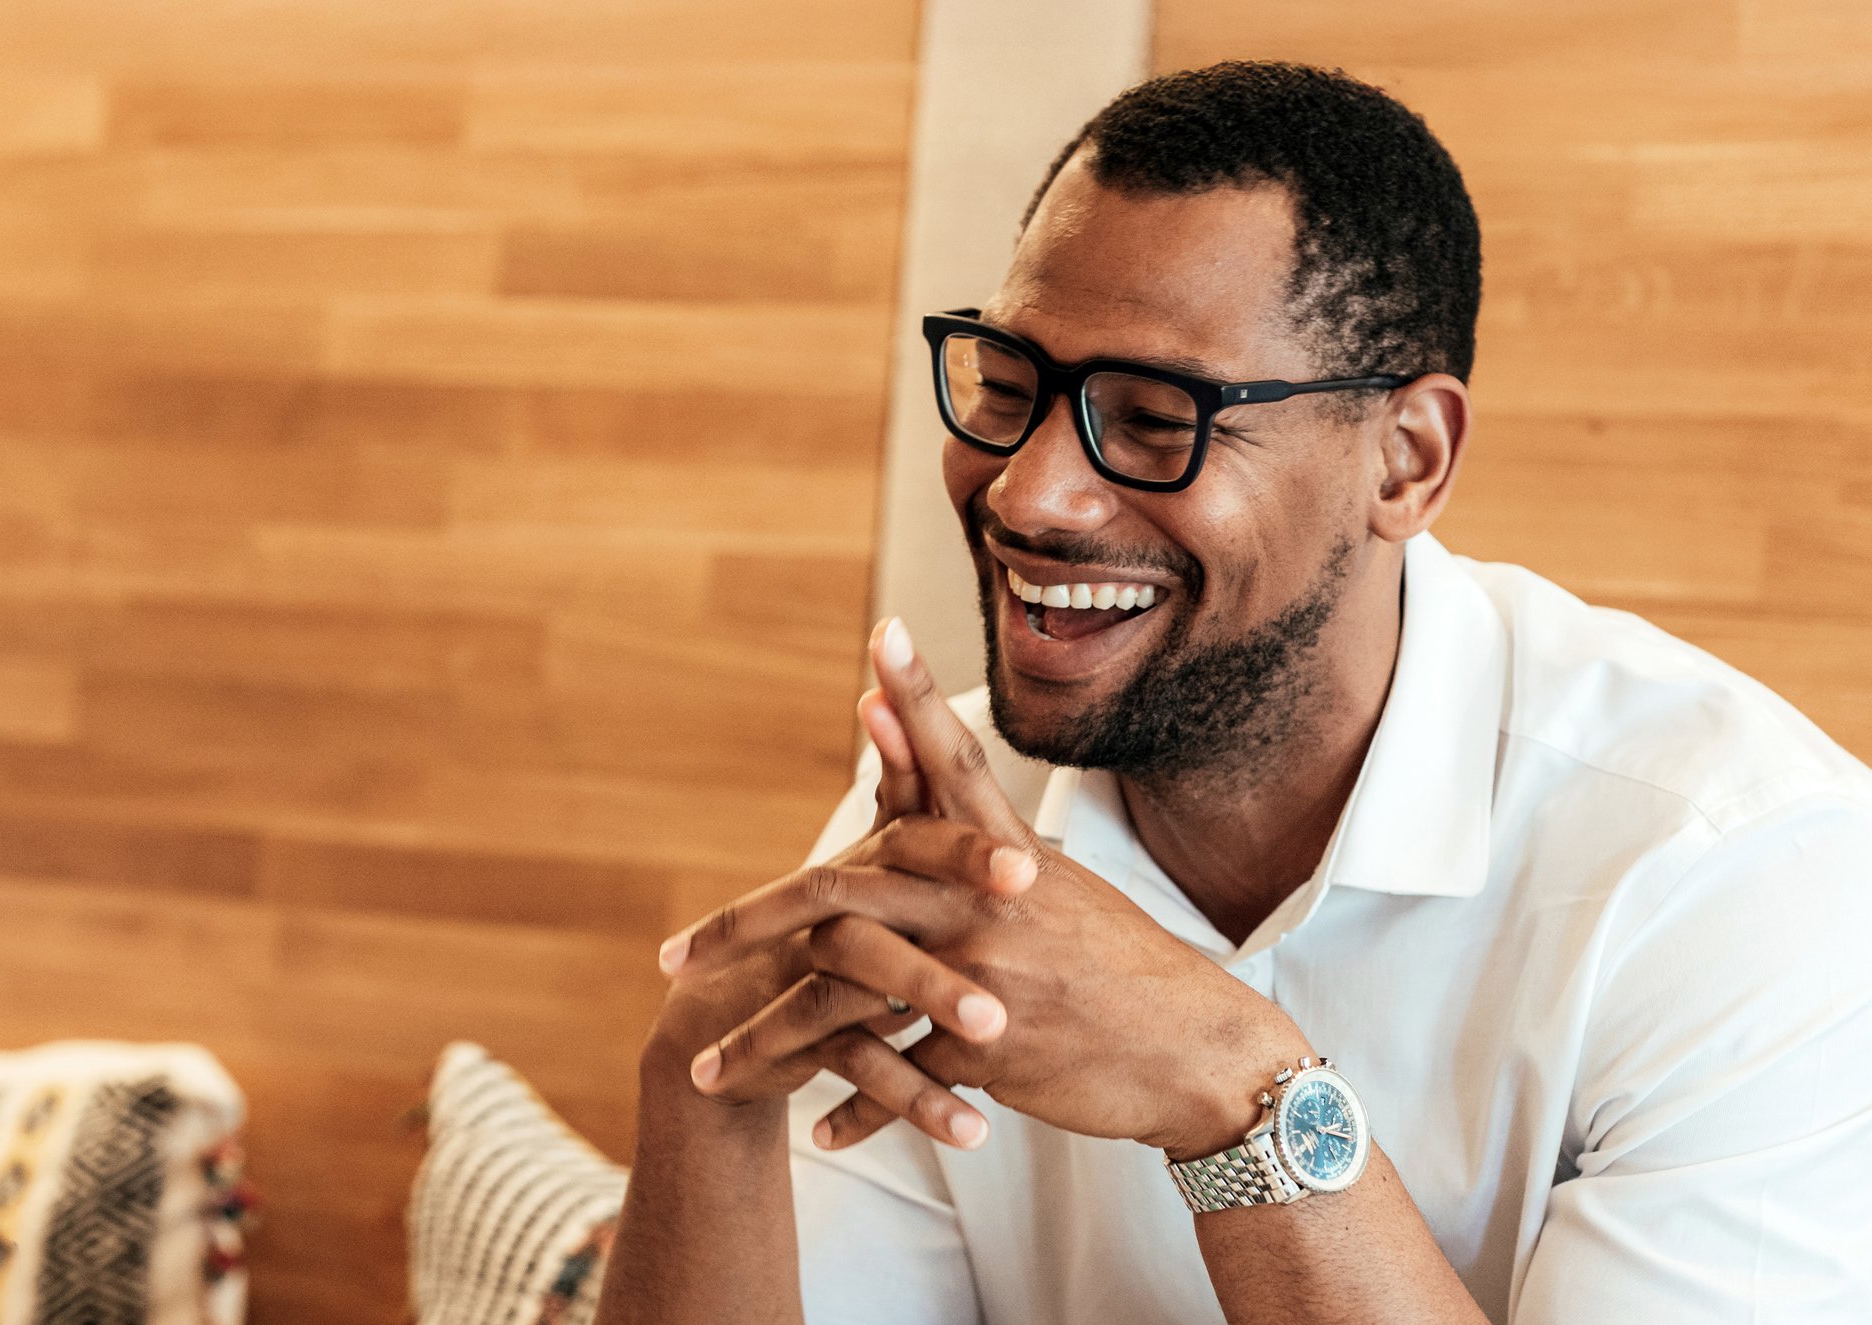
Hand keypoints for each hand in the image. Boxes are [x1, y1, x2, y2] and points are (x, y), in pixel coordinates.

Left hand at [671, 618, 1314, 1160]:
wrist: (1200, 1053)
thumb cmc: (1124, 968)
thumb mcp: (1060, 891)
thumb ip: (983, 843)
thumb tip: (927, 756)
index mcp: (1007, 859)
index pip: (953, 761)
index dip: (918, 697)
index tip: (879, 637)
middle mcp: (987, 905)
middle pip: (838, 896)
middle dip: (742, 927)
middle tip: (670, 958)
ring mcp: (984, 978)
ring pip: (845, 1004)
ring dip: (769, 1044)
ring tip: (709, 1072)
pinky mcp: (991, 1053)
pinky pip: (897, 1079)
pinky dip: (854, 1108)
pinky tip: (814, 1129)